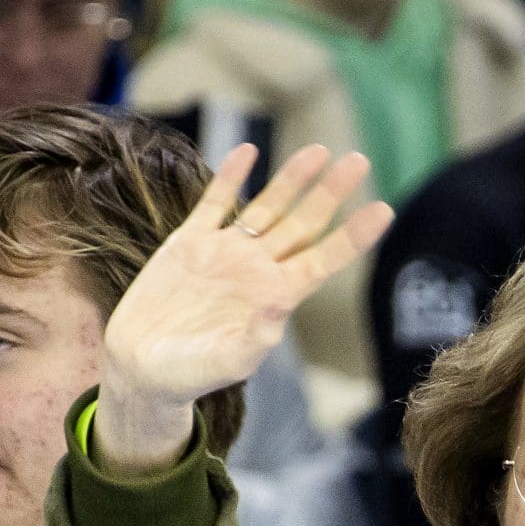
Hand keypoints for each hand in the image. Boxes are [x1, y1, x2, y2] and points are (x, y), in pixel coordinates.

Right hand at [92, 142, 395, 473]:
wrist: (142, 368)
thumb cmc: (189, 375)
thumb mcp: (225, 362)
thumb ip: (253, 338)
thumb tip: (277, 306)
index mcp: (273, 298)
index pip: (322, 260)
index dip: (352, 236)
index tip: (383, 209)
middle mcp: (256, 270)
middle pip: (302, 225)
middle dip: (330, 194)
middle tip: (359, 160)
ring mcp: (225, 253)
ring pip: (266, 207)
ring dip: (291, 179)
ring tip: (319, 151)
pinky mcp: (189, 243)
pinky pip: (214, 203)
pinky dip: (231, 177)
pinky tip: (249, 150)